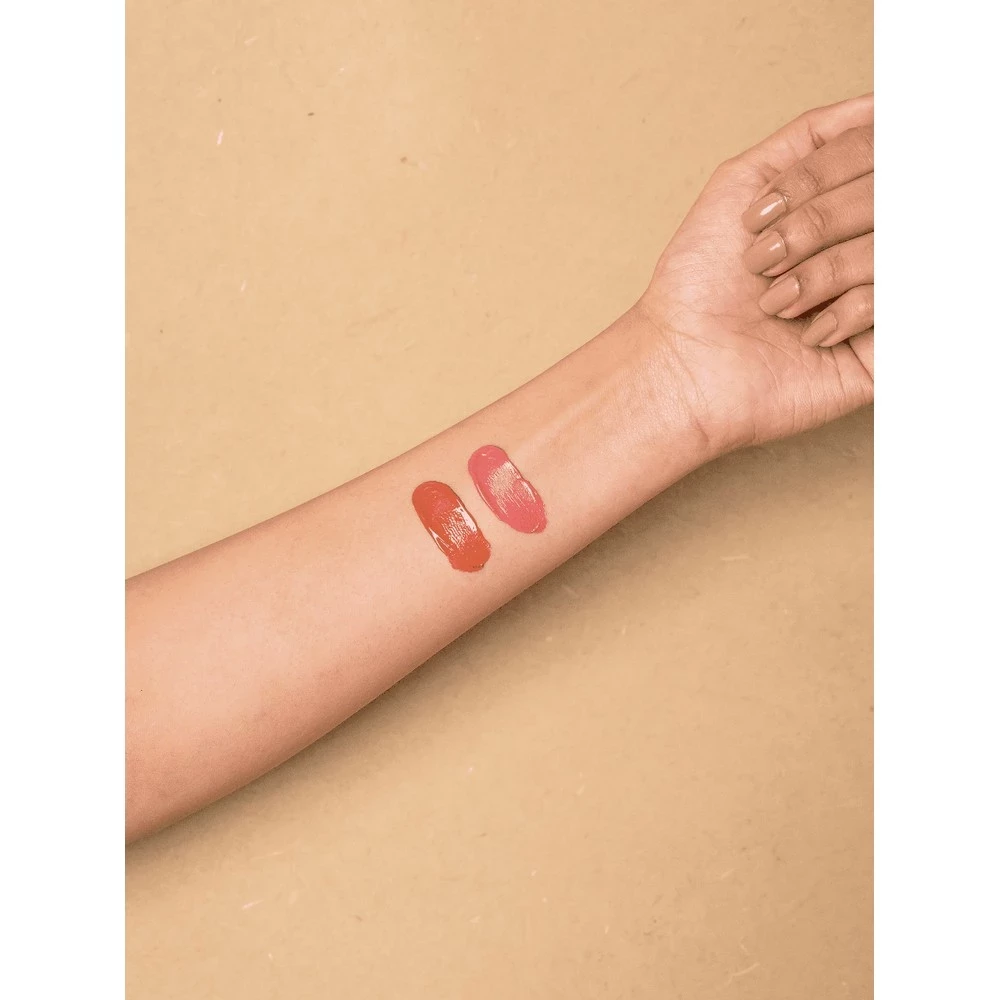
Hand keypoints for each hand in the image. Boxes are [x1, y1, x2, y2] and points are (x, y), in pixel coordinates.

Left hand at [638, 94, 873, 452]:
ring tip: (775, 303)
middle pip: (891, 192)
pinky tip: (807, 334)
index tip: (762, 216)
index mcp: (847, 206)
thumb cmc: (700, 285)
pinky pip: (898, 302)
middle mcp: (873, 244)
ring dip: (819, 272)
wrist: (681, 364)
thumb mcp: (743, 184)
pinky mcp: (891, 350)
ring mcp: (886, 296)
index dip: (820, 175)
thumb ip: (813, 136)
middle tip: (762, 262)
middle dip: (814, 225)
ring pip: (895, 246)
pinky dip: (842, 312)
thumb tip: (882, 103)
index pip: (877, 150)